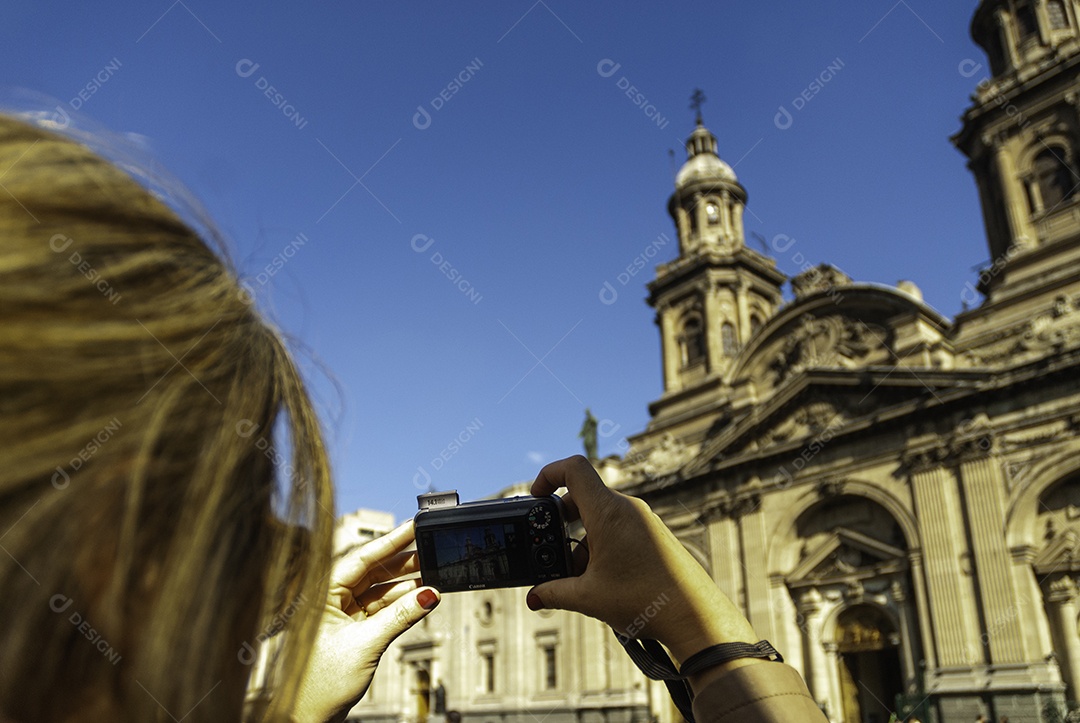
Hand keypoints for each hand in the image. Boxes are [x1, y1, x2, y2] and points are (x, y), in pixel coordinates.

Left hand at [292, 520, 439, 722]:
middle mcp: (330, 599)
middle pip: (372, 570)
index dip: (391, 540)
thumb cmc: (319, 684)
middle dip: (403, 562)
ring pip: (377, 590)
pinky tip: (419, 598)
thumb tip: (430, 593)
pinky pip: (378, 609)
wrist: (305, 718)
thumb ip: (400, 616)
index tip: (414, 526)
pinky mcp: (350, 631)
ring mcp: (340, 615)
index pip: (361, 557)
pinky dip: (399, 604)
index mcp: (322, 593)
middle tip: (431, 549)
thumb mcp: (366, 644)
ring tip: (432, 574)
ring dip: (404, 584)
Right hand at [527, 456, 756, 665]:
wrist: (693, 614)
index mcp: (608, 513)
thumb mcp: (589, 597)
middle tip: (549, 546)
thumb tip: (534, 597)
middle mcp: (627, 508)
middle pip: (584, 496)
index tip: (536, 495)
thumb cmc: (645, 601)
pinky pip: (619, 526)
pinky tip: (599, 577)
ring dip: (581, 538)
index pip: (573, 469)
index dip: (548, 474)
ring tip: (577, 575)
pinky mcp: (653, 533)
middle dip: (561, 520)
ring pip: (601, 515)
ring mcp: (643, 519)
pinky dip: (601, 543)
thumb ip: (554, 593)